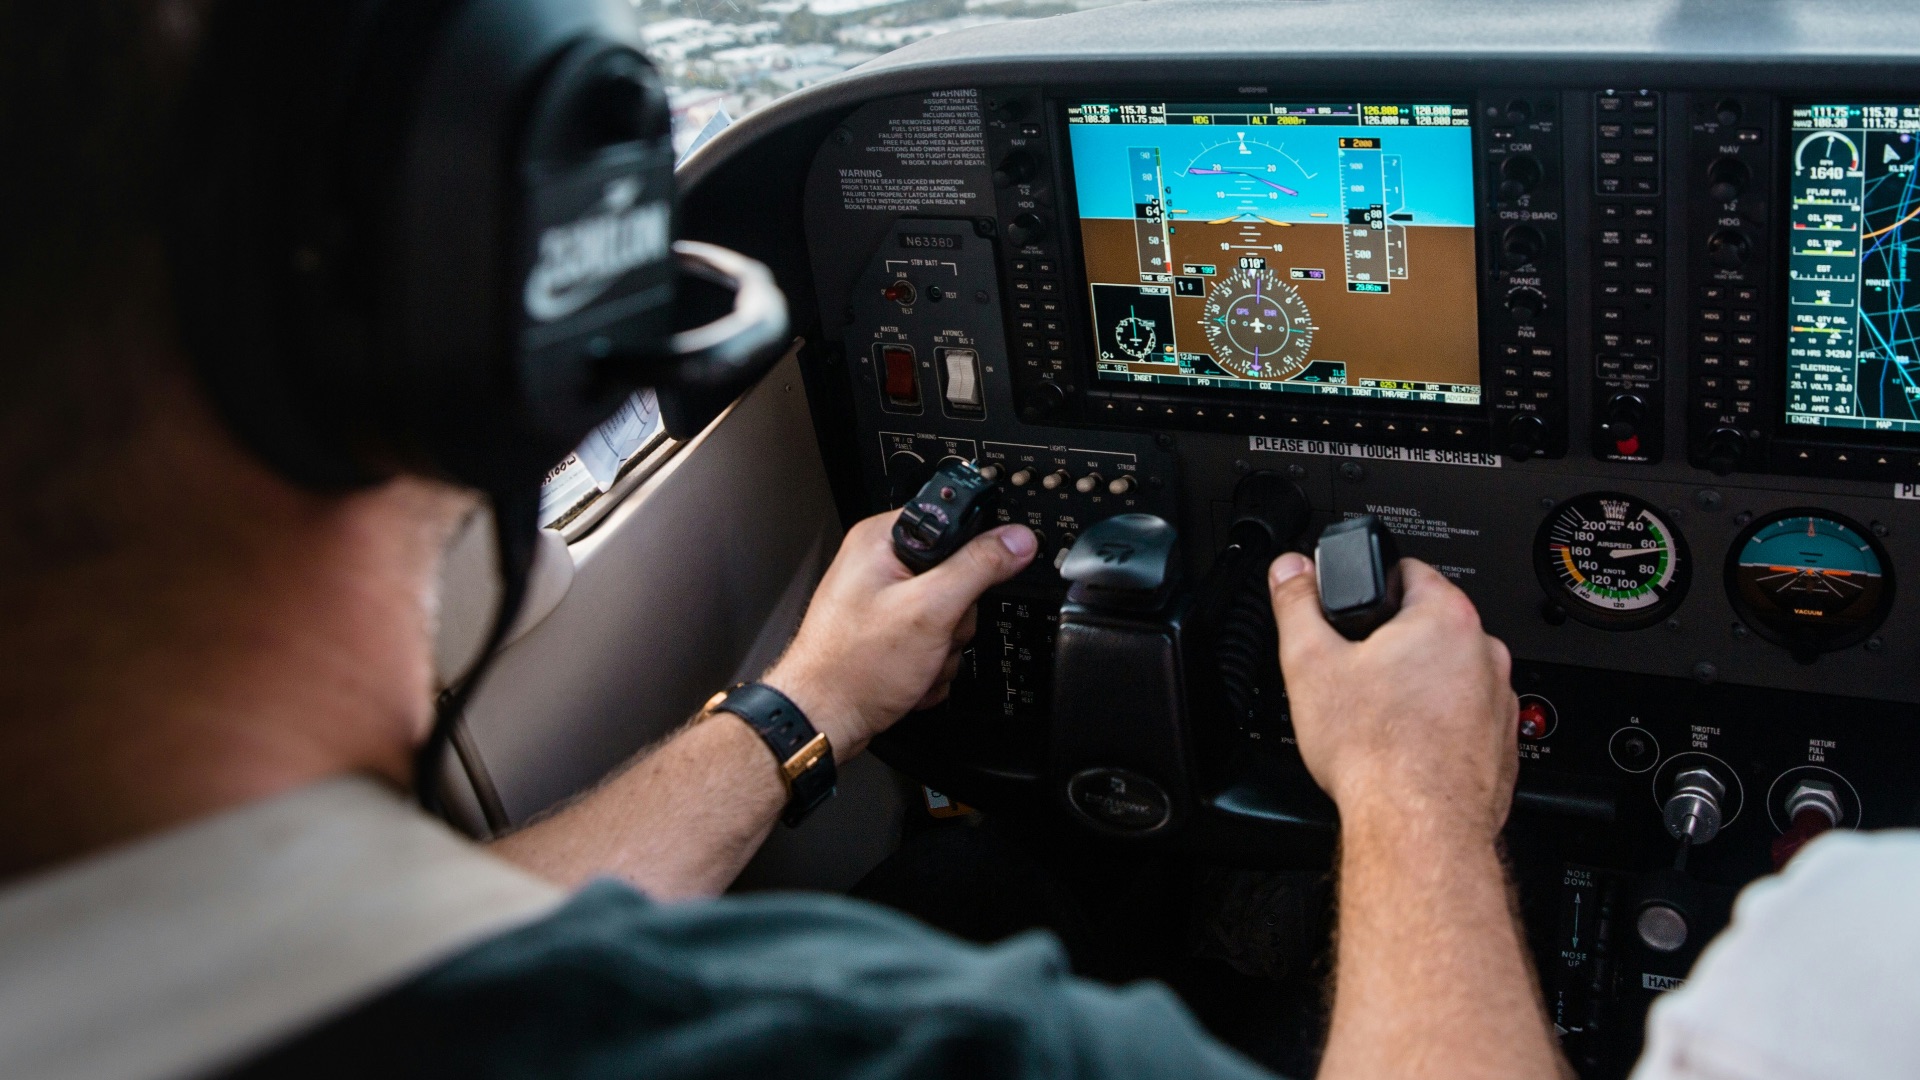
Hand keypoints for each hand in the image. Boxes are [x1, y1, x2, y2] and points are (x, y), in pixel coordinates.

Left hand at [761, 511, 1036, 759]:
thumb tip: (1016, 540)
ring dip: (944, 649)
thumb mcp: (930, 610)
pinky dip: (930, 665)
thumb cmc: (852, 666)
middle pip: (959, 577)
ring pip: (952, 616)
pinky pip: (936, 642)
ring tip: (916, 660)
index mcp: (883, 539)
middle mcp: (882, 565)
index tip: (972, 582)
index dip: (972, 553)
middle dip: (955, 618)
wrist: (824, 720)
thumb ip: (978, 568)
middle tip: (931, 634)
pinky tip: (909, 674)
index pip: (952, 522)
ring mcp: (887, 603)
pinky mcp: (891, 634)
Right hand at [1268, 552, 1518, 842]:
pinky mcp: (1501, 744)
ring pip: (1448, 676)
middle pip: (1428, 627)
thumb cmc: (1376, 751)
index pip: (1408, 571)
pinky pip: (1464, 720)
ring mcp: (1499, 701)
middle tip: (1356, 676)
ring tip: (1379, 719)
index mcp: (1446, 617)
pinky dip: (1437, 728)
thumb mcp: (1309, 663)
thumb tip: (1291, 570)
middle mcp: (1485, 653)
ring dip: (1417, 688)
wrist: (1417, 826)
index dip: (1369, 590)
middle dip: (1391, 646)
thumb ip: (1297, 604)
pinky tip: (1405, 748)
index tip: (1351, 617)